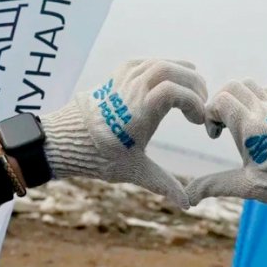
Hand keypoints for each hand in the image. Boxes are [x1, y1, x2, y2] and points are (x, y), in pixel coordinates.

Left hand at [40, 59, 207, 208]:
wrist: (65, 140)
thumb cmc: (100, 157)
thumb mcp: (135, 171)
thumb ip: (164, 184)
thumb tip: (187, 204)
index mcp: (139, 111)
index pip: (174, 91)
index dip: (194, 102)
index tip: (197, 121)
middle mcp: (132, 90)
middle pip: (172, 69)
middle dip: (194, 84)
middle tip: (201, 103)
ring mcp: (123, 79)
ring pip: (160, 62)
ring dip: (181, 73)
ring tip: (190, 92)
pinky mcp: (117, 75)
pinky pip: (145, 62)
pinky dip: (163, 68)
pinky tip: (168, 82)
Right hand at [186, 79, 266, 212]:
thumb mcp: (244, 186)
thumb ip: (213, 186)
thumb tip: (187, 197)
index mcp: (250, 128)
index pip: (221, 100)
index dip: (210, 114)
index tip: (215, 135)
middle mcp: (263, 112)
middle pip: (233, 86)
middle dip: (220, 101)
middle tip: (222, 125)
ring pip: (249, 84)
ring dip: (237, 96)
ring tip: (236, 120)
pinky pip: (265, 90)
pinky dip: (253, 97)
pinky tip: (253, 120)